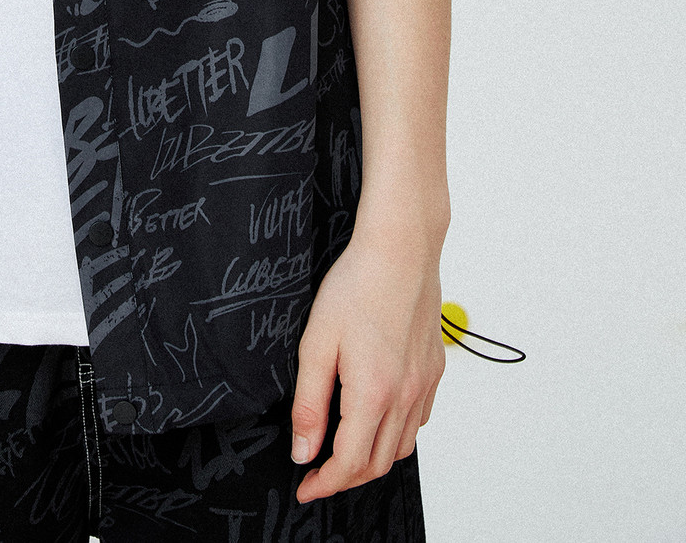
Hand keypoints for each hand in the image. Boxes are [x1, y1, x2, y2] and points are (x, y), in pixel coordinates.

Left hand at [289, 222, 445, 501]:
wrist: (401, 250)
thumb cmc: (357, 286)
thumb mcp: (316, 343)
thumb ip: (309, 403)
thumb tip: (303, 451)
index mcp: (373, 395)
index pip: (349, 464)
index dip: (324, 483)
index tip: (305, 488)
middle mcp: (405, 397)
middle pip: (377, 464)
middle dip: (346, 478)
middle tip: (318, 472)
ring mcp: (424, 384)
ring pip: (402, 447)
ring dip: (373, 459)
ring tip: (345, 448)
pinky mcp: (434, 370)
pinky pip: (419, 420)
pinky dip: (397, 432)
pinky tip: (378, 416)